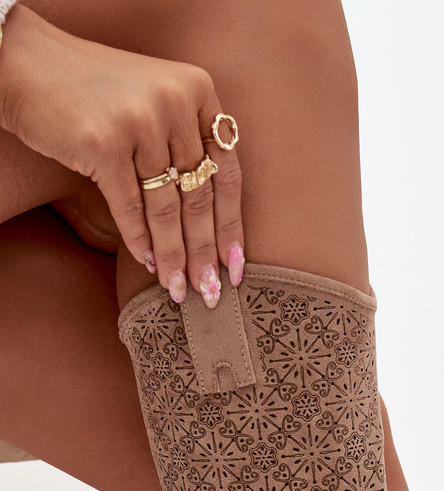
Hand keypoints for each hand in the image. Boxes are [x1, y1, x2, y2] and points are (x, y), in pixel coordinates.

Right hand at [0, 5, 244, 306]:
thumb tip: (214, 221)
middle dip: (204, 251)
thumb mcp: (154, 102)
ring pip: (165, 207)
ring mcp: (139, 120)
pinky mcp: (103, 142)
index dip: (232, 225)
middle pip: (199, 194)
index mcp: (197, 89)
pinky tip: (147, 264)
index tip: (236, 267)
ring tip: (177, 288)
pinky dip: (139, 240)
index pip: (227, 170)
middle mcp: (174, 100)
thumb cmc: (95, 93)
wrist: (25, 64)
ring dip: (172, 256)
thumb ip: (186, 142)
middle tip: (209, 291)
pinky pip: (129, 206)